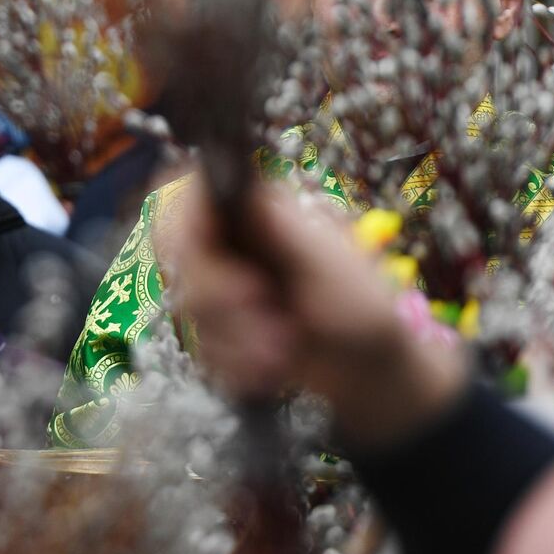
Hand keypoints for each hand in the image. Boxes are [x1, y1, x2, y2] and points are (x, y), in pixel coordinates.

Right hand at [159, 183, 467, 449]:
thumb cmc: (361, 306)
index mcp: (259, 212)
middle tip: (269, 325)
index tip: (220, 269)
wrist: (371, 372)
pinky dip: (235, 365)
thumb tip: (238, 182)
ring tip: (283, 353)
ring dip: (236, 342)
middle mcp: (234, 243)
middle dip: (223, 305)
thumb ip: (280, 226)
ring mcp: (223, 286)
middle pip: (183, 260)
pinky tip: (270, 370)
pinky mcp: (219, 327)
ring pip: (190, 309)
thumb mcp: (328, 263)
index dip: (189, 231)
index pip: (193, 198)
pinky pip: (200, 346)